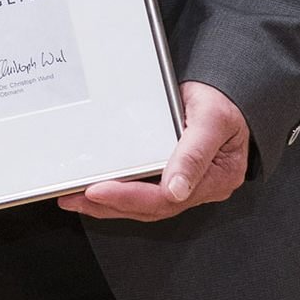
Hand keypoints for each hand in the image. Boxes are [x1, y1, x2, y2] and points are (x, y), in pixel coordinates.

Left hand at [59, 82, 249, 221]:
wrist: (225, 93)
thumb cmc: (223, 104)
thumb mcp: (212, 120)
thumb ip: (194, 154)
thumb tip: (175, 189)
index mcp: (216, 178)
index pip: (167, 199)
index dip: (129, 197)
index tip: (97, 191)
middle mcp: (199, 187)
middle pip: (151, 207)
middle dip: (109, 205)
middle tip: (74, 198)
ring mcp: (184, 184)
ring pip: (143, 204)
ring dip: (107, 204)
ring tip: (75, 199)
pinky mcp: (169, 176)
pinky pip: (141, 191)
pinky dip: (117, 193)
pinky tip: (93, 192)